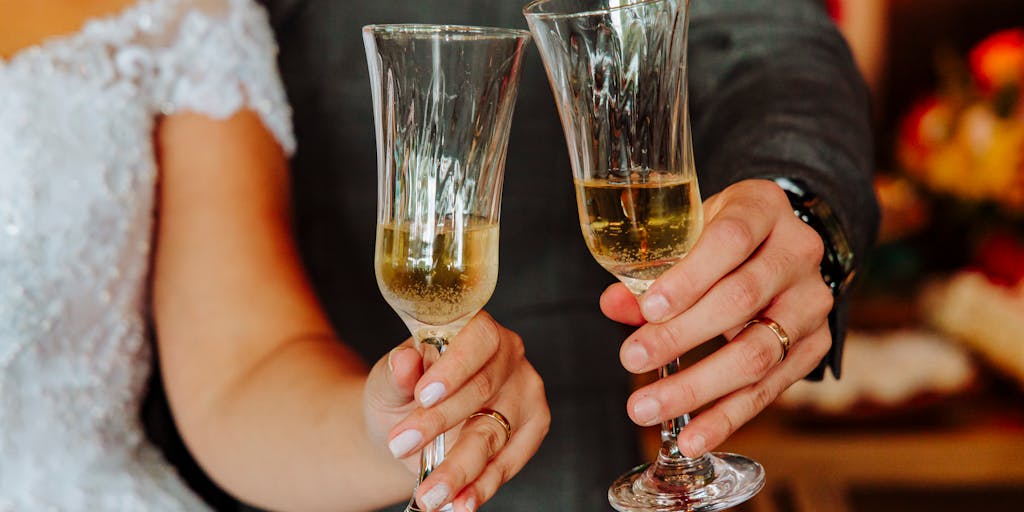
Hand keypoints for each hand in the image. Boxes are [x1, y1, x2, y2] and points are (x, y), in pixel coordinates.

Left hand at [363, 311, 549, 511]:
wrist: (410, 429)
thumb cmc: (402, 393)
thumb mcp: (388, 382)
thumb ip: (396, 374)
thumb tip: (403, 362)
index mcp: (475, 329)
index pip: (476, 338)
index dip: (454, 367)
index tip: (424, 395)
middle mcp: (507, 355)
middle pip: (483, 389)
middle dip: (439, 423)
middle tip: (400, 446)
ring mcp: (524, 392)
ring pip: (494, 434)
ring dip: (460, 469)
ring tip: (430, 494)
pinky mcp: (532, 429)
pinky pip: (507, 463)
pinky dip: (480, 487)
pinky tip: (459, 503)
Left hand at [601, 179, 832, 456]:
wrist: (780, 246)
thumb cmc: (720, 237)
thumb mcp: (687, 233)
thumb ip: (651, 267)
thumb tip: (613, 305)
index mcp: (763, 208)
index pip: (730, 239)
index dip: (689, 276)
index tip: (649, 309)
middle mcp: (798, 252)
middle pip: (741, 299)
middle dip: (681, 335)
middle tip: (631, 358)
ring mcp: (812, 302)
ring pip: (757, 351)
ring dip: (697, 386)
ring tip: (647, 407)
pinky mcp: (815, 347)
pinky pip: (769, 389)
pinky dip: (727, 417)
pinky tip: (692, 438)